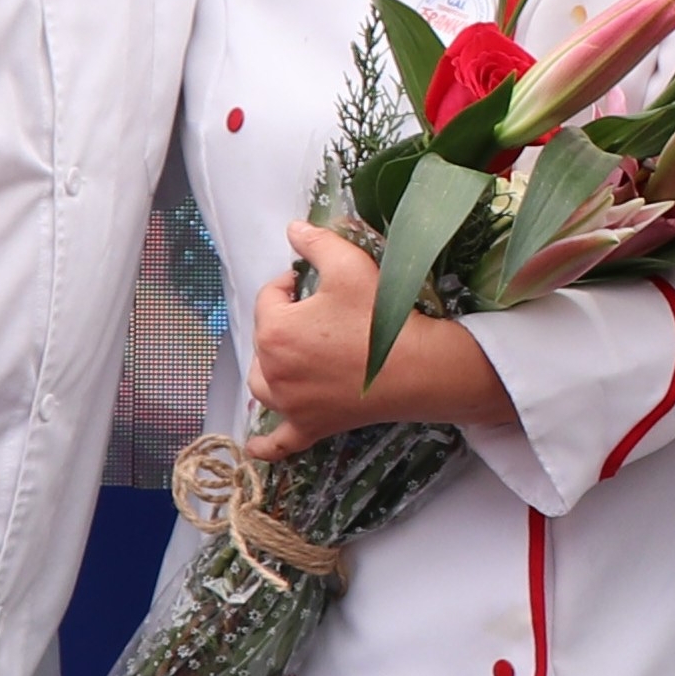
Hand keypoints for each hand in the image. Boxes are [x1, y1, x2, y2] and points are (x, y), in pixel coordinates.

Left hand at [245, 222, 409, 457]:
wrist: (418, 368)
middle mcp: (272, 371)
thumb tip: (292, 229)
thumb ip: (318, 243)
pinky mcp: (309, 428)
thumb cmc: (381, 317)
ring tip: (295, 356)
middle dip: (285, 322)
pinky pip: (277, 442)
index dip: (291, 283)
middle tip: (322, 314)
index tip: (319, 282)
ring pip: (263, 384)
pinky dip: (265, 444)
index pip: (269, 296)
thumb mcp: (351, 267)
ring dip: (271, 368)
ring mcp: (289, 405)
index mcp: (275, 330)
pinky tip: (256, 445)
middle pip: (265, 338)